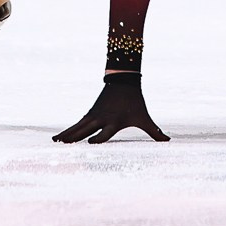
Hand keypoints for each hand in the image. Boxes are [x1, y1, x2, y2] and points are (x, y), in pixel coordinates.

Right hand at [52, 73, 169, 143]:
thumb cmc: (135, 102)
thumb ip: (155, 132)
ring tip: (56, 142)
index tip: (90, 143)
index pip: (105, 132)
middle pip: (86, 130)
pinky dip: (69, 130)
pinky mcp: (90, 114)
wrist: (123, 81)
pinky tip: (61, 138)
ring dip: (68, 134)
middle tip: (64, 144)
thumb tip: (169, 141)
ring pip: (78, 127)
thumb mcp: (144, 117)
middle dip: (76, 137)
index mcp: (114, 121)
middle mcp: (101, 119)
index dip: (98, 137)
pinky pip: (77, 124)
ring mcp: (94, 116)